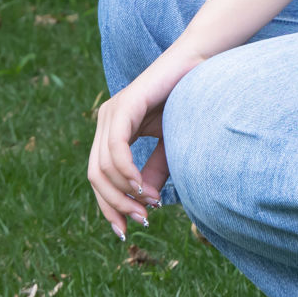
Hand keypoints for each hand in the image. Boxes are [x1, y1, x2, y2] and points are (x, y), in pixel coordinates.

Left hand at [87, 50, 191, 236]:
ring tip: (148, 205)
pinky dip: (127, 173)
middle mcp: (106, 120)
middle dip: (114, 204)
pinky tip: (143, 187)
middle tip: (140, 220)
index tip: (127, 229)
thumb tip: (145, 202)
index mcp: (112, 130)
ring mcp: (112, 112)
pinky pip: (116, 149)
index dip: (109, 206)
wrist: (202, 67)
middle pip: (95, 176)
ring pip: (103, 167)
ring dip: (124, 193)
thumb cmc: (188, 103)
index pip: (98, 177)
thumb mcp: (169, 146)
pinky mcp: (124, 106)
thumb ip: (154, 171)